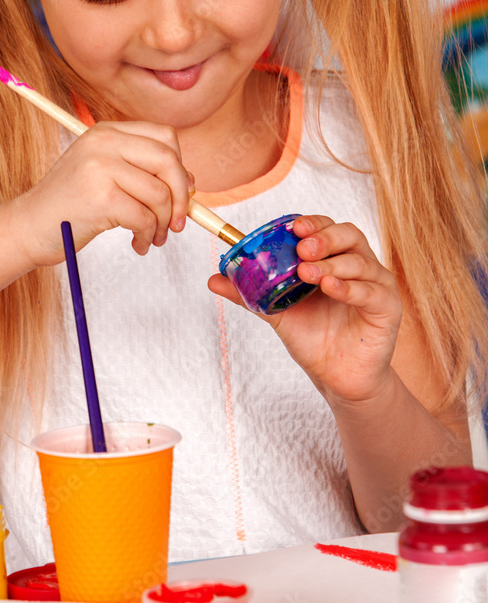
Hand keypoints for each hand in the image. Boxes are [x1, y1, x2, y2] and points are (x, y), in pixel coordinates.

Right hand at [10, 121, 192, 266]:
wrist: (28, 227)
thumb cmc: (70, 205)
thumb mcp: (103, 173)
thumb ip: (140, 169)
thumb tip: (190, 182)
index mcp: (106, 131)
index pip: (164, 136)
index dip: (180, 166)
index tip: (181, 192)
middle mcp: (104, 142)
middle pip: (168, 161)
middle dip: (181, 196)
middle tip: (177, 222)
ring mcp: (100, 167)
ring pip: (160, 194)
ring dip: (162, 224)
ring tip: (151, 237)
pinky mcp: (101, 197)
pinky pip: (145, 218)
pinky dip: (147, 237)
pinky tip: (138, 244)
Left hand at [207, 215, 402, 403]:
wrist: (336, 378)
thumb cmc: (313, 337)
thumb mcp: (276, 311)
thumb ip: (250, 292)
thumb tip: (214, 278)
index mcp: (334, 258)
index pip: (327, 228)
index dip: (312, 223)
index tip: (293, 227)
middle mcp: (359, 265)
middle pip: (349, 235)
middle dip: (324, 238)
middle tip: (302, 249)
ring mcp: (377, 284)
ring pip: (360, 261)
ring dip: (333, 264)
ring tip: (308, 273)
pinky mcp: (388, 307)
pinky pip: (373, 291)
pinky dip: (351, 287)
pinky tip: (331, 289)